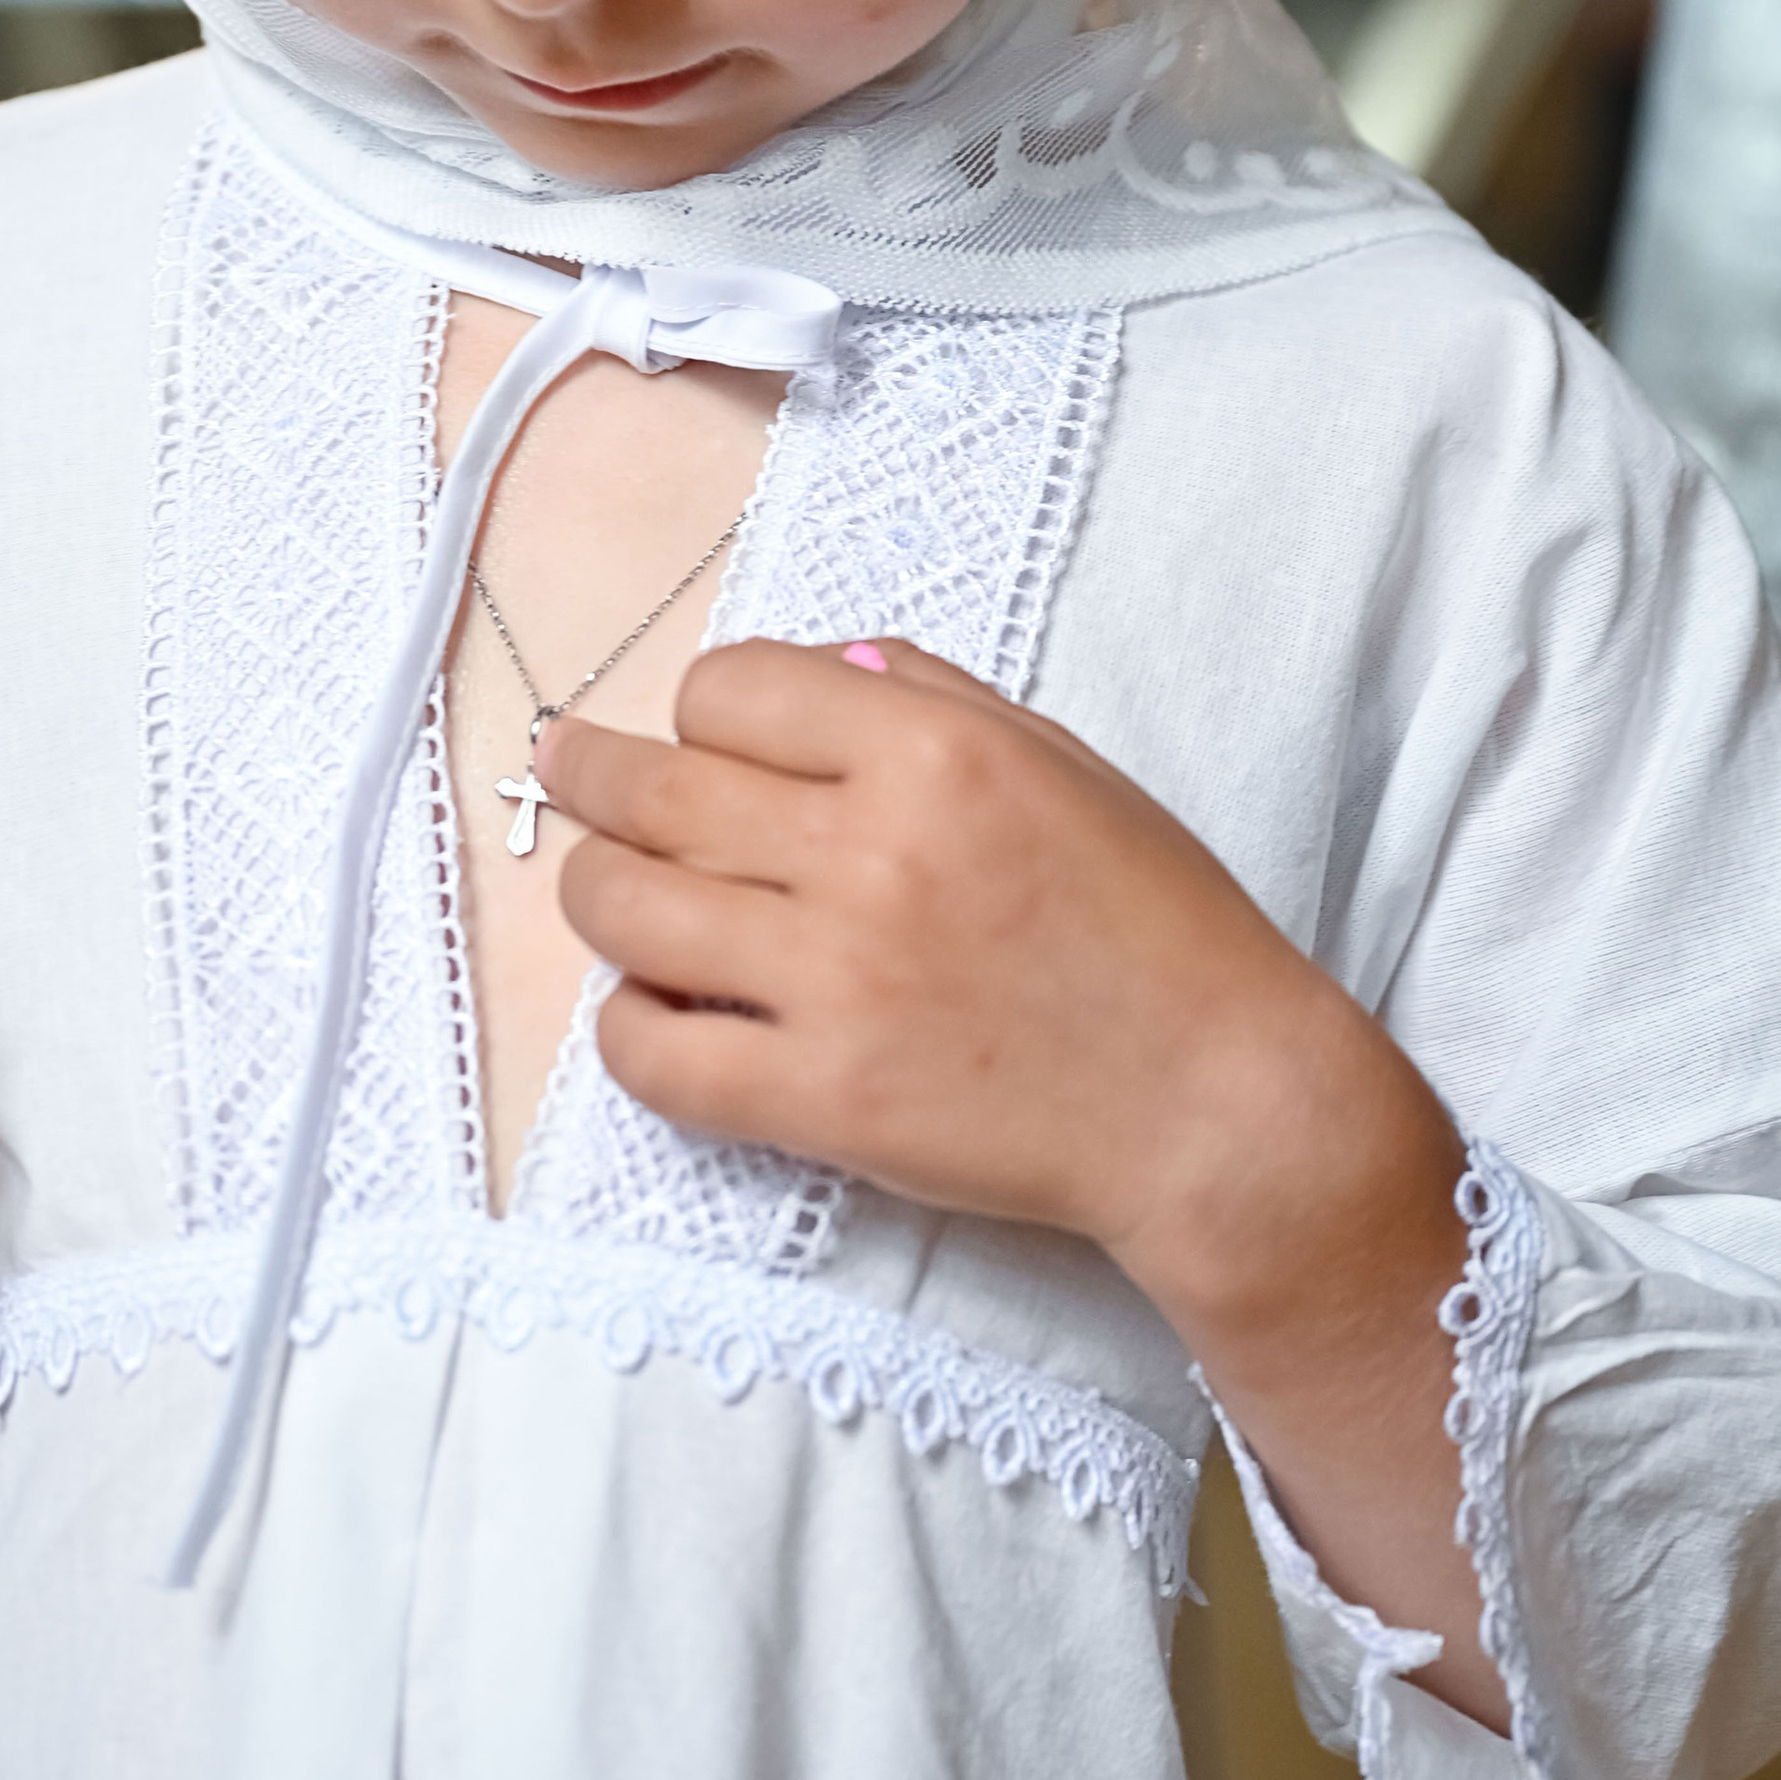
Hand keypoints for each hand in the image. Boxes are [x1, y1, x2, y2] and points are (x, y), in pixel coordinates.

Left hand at [542, 642, 1504, 1720]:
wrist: (1216, 1106)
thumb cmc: (1157, 928)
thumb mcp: (1066, 766)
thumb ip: (938, 701)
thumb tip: (823, 673)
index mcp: (936, 754)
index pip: (730, 688)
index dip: (704, 708)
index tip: (707, 736)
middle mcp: (869, 854)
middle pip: (652, 788)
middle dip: (588, 773)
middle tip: (564, 771)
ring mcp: (834, 982)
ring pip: (623, 910)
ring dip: (594, 891)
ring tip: (603, 890)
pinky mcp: (819, 1100)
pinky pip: (652, 1054)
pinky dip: (628, 1026)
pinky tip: (652, 1011)